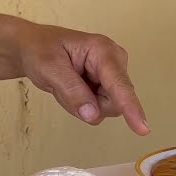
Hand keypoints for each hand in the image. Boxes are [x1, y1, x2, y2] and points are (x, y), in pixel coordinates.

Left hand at [17, 24, 149, 134]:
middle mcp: (114, 62)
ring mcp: (112, 75)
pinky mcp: (106, 86)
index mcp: (102, 50)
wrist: (33, 47)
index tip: (142, 129)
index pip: (119, 84)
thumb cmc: (40, 51)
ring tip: (65, 84)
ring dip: (80, 104)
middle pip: (114, 102)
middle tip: (63, 86)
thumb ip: (71, 92)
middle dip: (87, 103)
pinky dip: (80, 104)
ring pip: (106, 108)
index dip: (130, 107)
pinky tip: (70, 88)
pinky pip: (98, 108)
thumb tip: (93, 115)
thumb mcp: (49, 69)